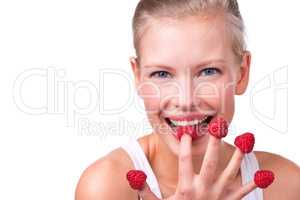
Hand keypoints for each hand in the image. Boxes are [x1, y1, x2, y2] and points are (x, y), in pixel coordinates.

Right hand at [134, 133, 269, 199]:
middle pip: (211, 161)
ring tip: (244, 138)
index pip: (184, 161)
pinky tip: (264, 173)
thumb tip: (133, 175)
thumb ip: (146, 191)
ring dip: (238, 154)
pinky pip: (243, 191)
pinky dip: (253, 182)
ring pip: (231, 171)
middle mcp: (204, 189)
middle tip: (218, 125)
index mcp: (186, 188)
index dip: (184, 145)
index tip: (185, 132)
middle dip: (214, 142)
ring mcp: (219, 195)